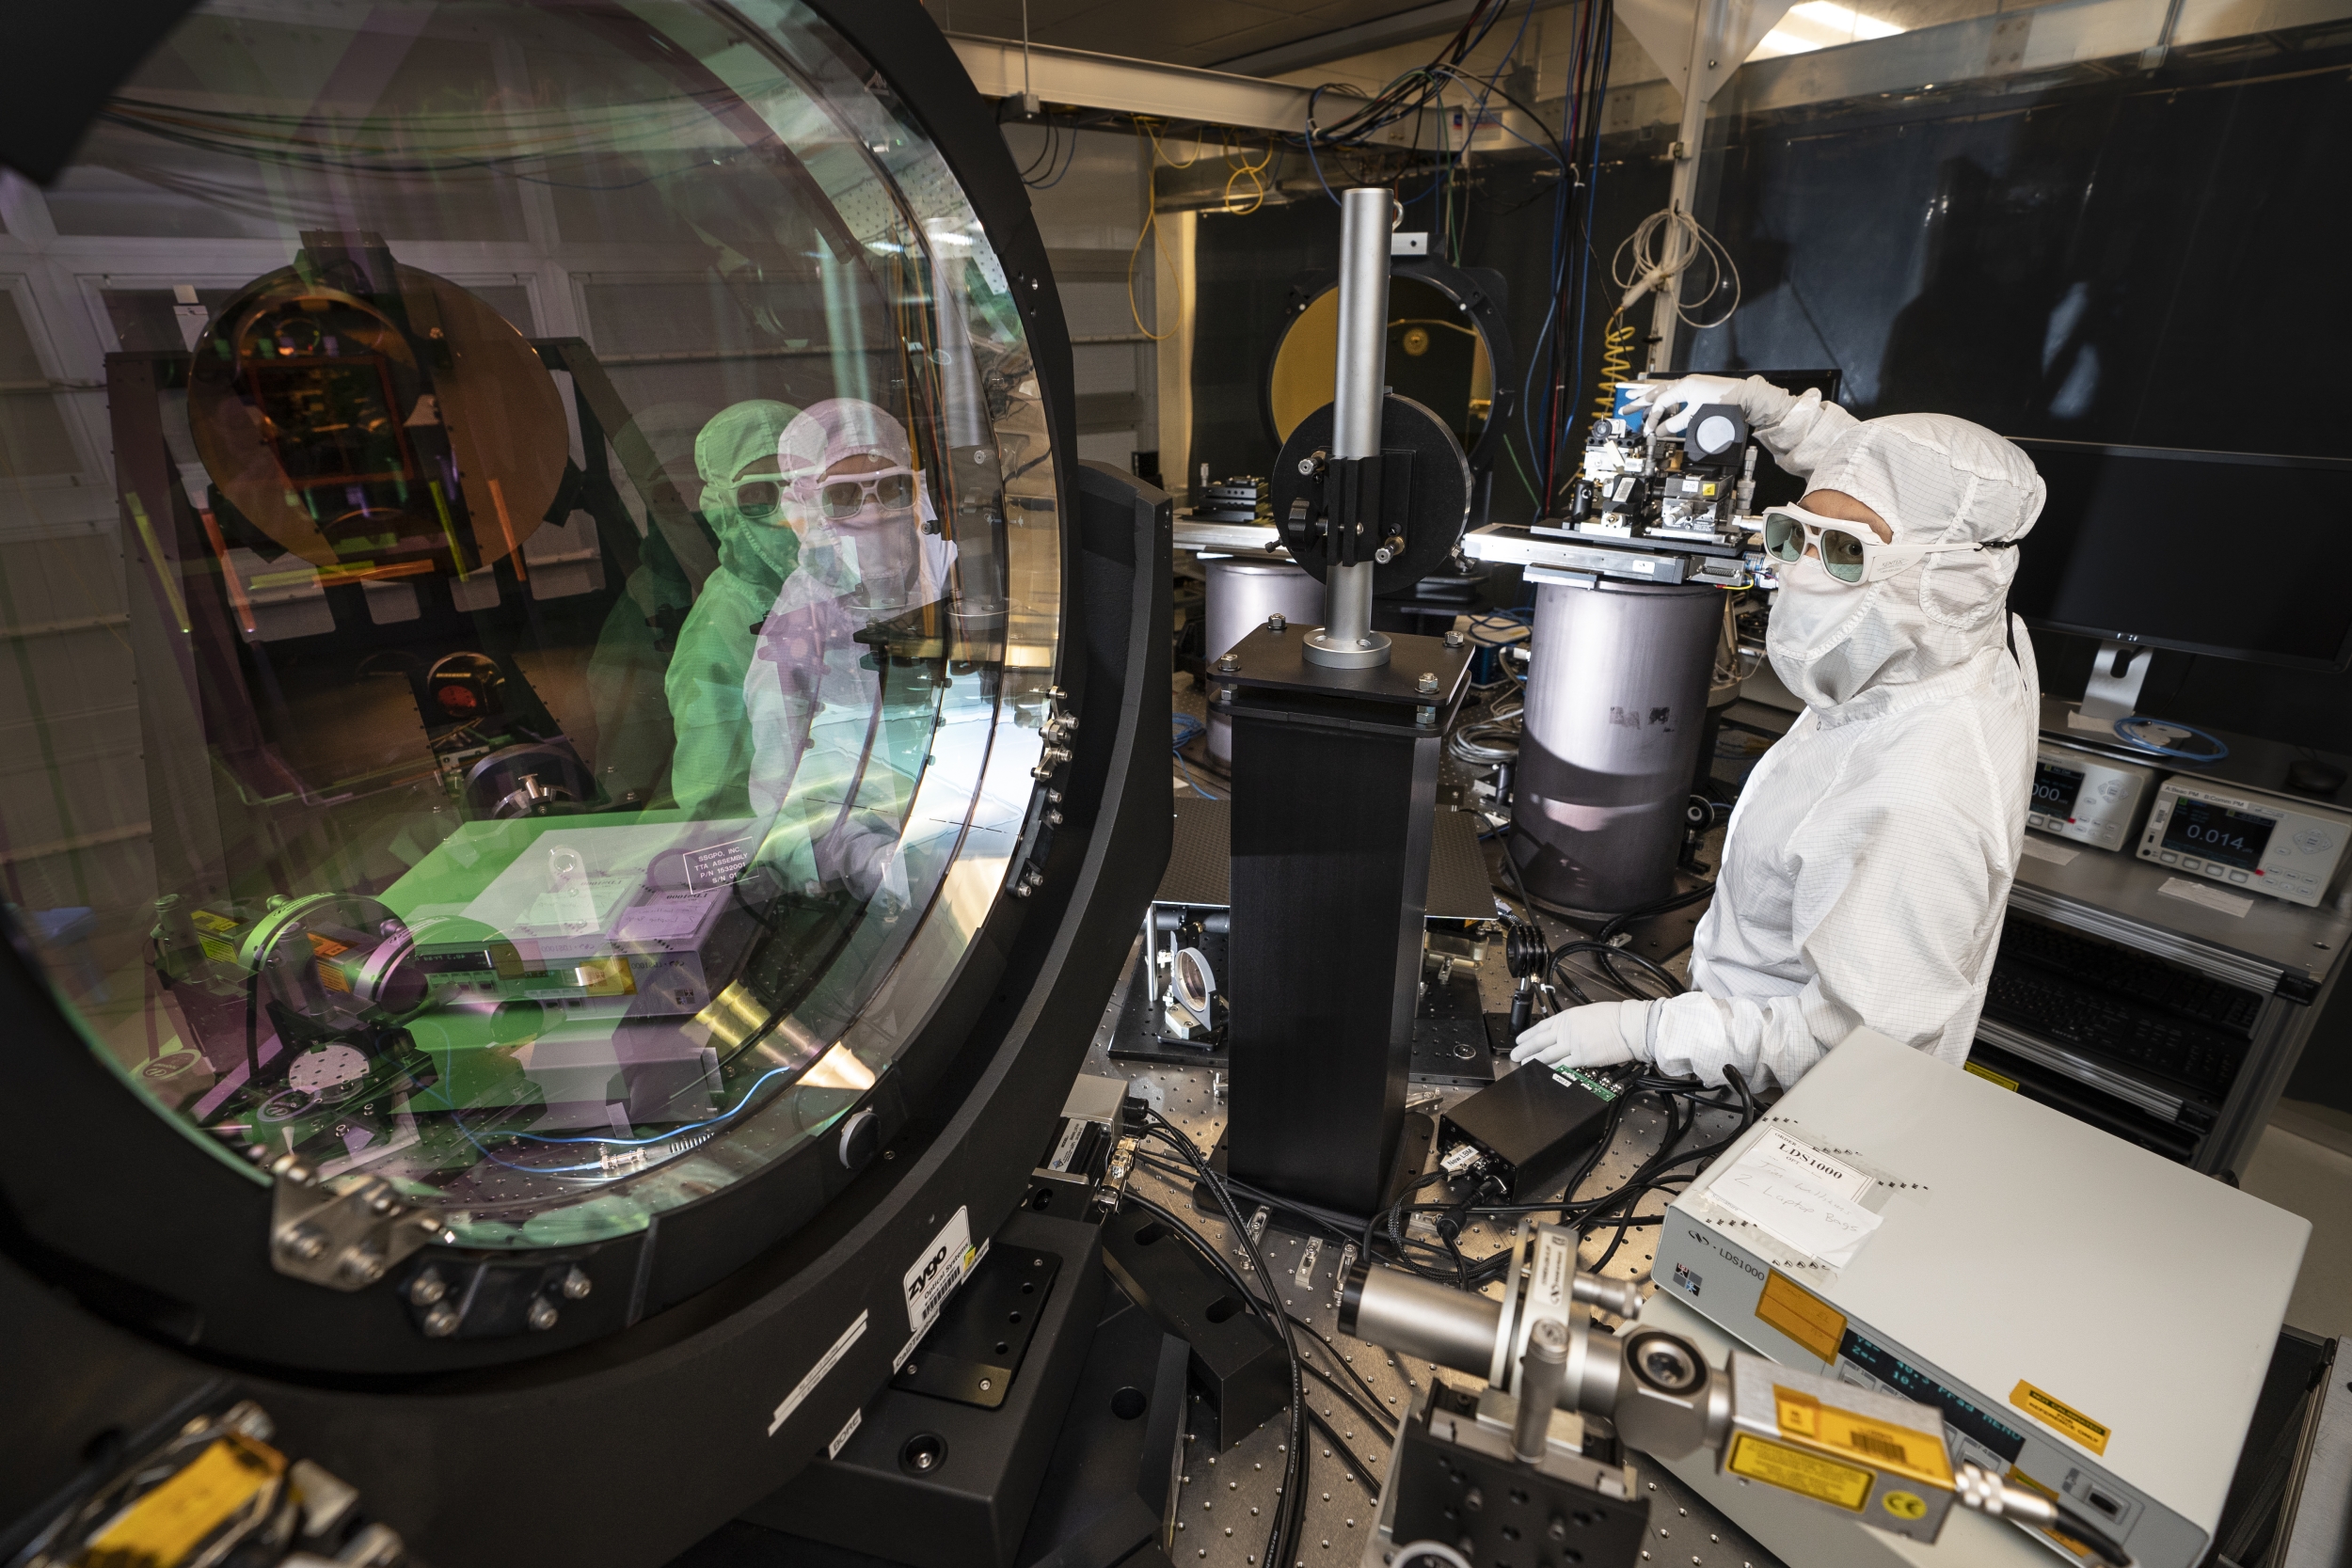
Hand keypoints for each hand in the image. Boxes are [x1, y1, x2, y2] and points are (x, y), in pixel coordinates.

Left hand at [1510, 1000, 1653, 1070]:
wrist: (1629, 1026)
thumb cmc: (1615, 1017)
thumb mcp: (1587, 1013)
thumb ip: (1573, 1023)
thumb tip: (1565, 1030)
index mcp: (1567, 1017)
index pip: (1541, 1027)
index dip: (1527, 1035)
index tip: (1519, 1039)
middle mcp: (1566, 1031)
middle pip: (1539, 1042)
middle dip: (1524, 1049)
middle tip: (1514, 1055)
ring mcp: (1572, 1045)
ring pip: (1547, 1055)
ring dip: (1534, 1061)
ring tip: (1524, 1065)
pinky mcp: (1582, 1058)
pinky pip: (1563, 1066)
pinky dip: (1551, 1070)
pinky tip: (1543, 1073)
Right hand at [1620, 374, 1747, 436]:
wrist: (1744, 396)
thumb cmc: (1723, 401)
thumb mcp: (1697, 415)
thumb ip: (1676, 423)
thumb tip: (1659, 431)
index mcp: (1684, 386)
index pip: (1661, 403)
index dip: (1653, 417)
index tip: (1649, 429)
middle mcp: (1685, 383)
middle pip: (1656, 392)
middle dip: (1640, 400)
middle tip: (1625, 407)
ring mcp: (1690, 385)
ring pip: (1663, 389)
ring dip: (1649, 395)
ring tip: (1634, 397)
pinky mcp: (1696, 389)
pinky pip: (1673, 391)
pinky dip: (1663, 396)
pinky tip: (1658, 399)